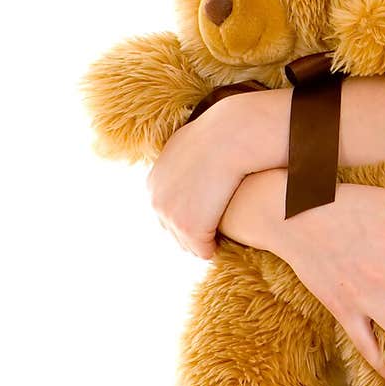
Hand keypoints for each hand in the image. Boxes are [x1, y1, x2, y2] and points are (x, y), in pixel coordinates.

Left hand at [147, 88, 290, 258]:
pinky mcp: (189, 227)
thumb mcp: (187, 143)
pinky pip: (203, 250)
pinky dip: (214, 247)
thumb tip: (185, 160)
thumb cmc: (218, 135)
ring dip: (203, 239)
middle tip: (215, 227)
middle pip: (173, 230)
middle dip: (193, 230)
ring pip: (188, 243)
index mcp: (154, 183)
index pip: (167, 212)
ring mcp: (171, 215)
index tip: (209, 211)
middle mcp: (157, 201)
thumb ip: (180, 158)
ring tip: (223, 232)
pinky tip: (228, 238)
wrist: (230, 135)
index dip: (190, 213)